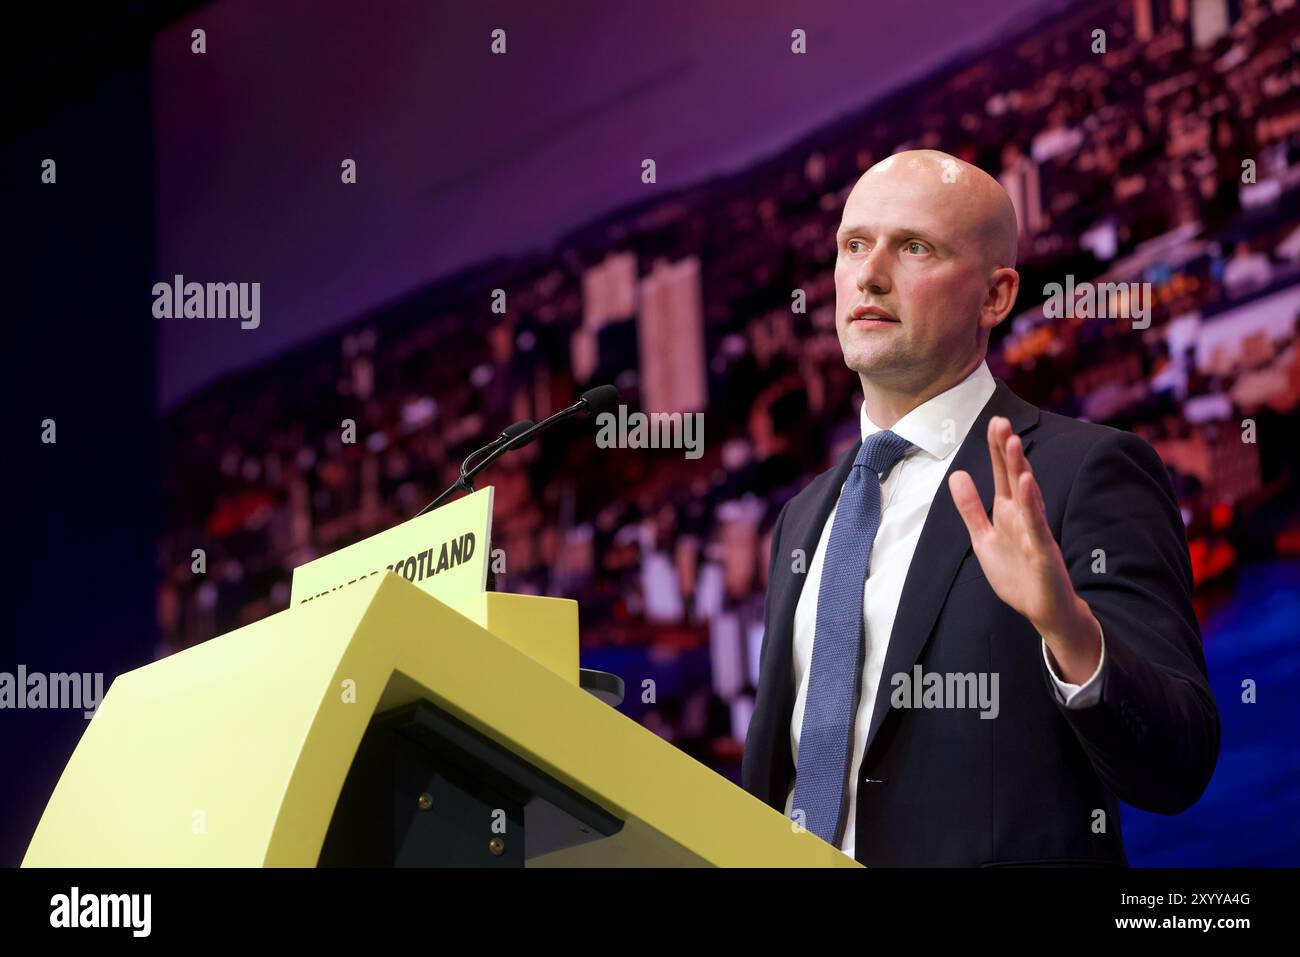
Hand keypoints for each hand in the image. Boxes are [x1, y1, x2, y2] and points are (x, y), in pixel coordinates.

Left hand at [948, 417, 1100, 681]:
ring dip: (1020, 469)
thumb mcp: (983, 538)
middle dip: (1008, 450)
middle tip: (1001, 421)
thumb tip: (957, 475)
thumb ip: (970, 509)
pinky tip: (1027, 483)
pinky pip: (1036, 523)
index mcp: (1009, 512)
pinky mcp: (1043, 549)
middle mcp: (1024, 515)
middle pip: (1014, 477)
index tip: (994, 422)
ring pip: (1026, 495)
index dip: (997, 450)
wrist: (1044, 610)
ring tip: (1013, 443)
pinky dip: (1031, 503)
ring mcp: (1035, 531)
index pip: (1002, 474)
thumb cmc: (1017, 574)